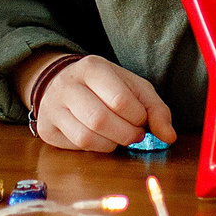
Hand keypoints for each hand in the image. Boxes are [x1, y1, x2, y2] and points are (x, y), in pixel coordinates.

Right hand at [22, 53, 175, 151]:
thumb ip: (155, 109)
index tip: (142, 120)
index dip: (138, 117)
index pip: (120, 100)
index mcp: (92, 68)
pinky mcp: (46, 128)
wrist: (61, 82)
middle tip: (134, 134)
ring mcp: (52, 107)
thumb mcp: (132, 87)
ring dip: (111, 144)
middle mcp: (68, 85)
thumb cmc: (104, 86)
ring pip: (86, 137)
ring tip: (118, 137)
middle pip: (100, 120)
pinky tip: (101, 138)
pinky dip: (96, 148)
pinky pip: (75, 147)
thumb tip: (169, 137)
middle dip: (125, 134)